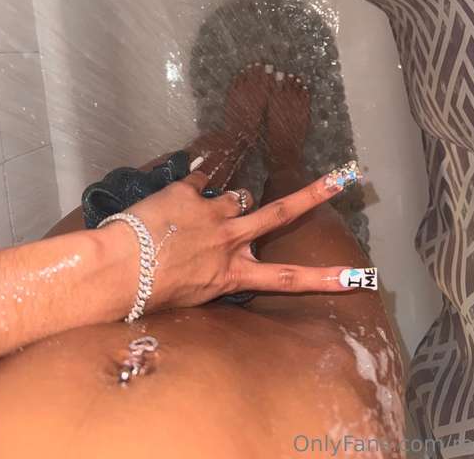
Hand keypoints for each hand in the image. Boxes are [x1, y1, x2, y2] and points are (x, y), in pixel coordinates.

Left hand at [123, 169, 370, 309]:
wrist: (116, 271)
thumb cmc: (147, 294)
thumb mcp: (189, 296)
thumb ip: (211, 274)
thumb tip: (217, 260)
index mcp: (230, 275)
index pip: (286, 279)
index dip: (325, 278)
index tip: (358, 277)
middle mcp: (229, 241)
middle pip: (280, 214)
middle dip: (314, 195)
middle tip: (343, 178)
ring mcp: (212, 214)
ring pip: (239, 196)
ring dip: (230, 202)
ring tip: (203, 214)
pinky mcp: (189, 193)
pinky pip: (201, 182)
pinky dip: (194, 187)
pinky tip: (178, 196)